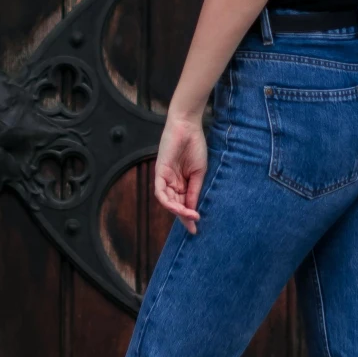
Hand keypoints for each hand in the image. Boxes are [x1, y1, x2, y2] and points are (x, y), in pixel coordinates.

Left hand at [154, 109, 207, 233]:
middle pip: (175, 205)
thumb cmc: (195, 147)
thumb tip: (193, 211)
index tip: (195, 229)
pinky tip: (178, 207)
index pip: (183, 204)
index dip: (188, 217)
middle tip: (193, 225)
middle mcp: (172, 182)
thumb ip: (194, 192)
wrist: (188, 127)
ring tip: (189, 216)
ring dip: (177, 211)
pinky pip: (160, 191)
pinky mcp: (159, 172)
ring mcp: (165, 178)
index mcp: (182, 183)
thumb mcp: (198, 173)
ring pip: (167, 201)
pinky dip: (168, 201)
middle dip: (183, 216)